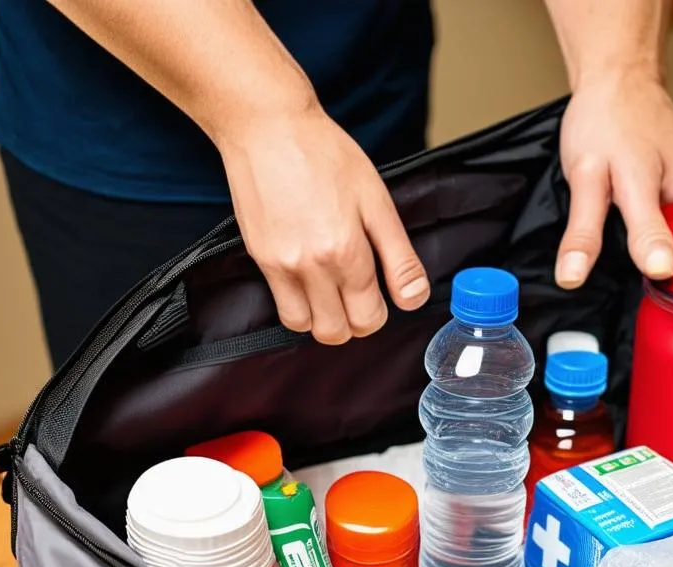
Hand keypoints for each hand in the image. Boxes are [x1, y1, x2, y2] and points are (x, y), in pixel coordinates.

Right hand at [218, 99, 429, 344]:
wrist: (269, 127)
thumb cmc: (326, 154)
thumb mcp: (377, 202)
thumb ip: (398, 257)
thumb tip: (413, 299)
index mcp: (347, 252)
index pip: (368, 319)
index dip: (378, 314)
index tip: (377, 294)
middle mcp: (311, 266)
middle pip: (336, 333)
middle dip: (352, 322)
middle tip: (356, 295)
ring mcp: (281, 265)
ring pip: (305, 327)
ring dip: (323, 319)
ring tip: (330, 291)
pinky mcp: (260, 259)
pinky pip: (281, 308)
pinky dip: (299, 305)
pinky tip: (308, 279)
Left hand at [555, 67, 672, 288]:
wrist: (622, 78)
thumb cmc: (601, 123)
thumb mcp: (582, 180)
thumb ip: (584, 232)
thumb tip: (573, 276)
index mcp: (646, 187)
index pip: (661, 245)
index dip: (659, 266)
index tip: (659, 277)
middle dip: (659, 254)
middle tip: (634, 246)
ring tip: (651, 222)